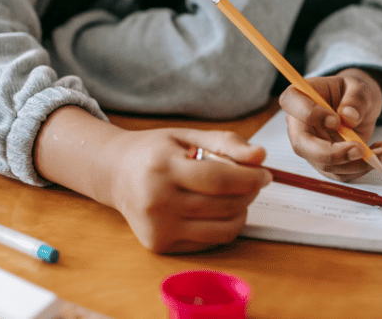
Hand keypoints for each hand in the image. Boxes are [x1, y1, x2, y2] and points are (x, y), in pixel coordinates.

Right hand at [101, 128, 271, 252]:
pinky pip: (210, 241)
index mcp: (162, 167)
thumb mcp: (188, 135)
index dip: (249, 178)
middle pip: (223, 205)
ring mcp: (157, 227)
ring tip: (238, 195)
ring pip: (222, 228)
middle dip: (249, 193)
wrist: (116, 174)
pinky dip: (224, 226)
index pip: (218, 179)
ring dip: (241, 212)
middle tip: (254, 181)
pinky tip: (218, 210)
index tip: (265, 173)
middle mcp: (156, 201)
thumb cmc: (156, 152)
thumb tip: (260, 156)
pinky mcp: (160, 244)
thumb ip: (226, 143)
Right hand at [278, 68, 381, 180]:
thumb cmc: (352, 93)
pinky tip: (378, 154)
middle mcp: (300, 125)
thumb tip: (348, 117)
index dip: (310, 114)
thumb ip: (355, 98)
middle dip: (332, 154)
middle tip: (360, 150)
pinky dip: (362, 168)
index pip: (292, 104)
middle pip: (302, 145)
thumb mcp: (359, 87)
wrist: (359, 107)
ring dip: (357, 164)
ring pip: (325, 165)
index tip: (336, 120)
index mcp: (300, 97)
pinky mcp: (326, 163)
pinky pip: (340, 173)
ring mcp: (311, 147)